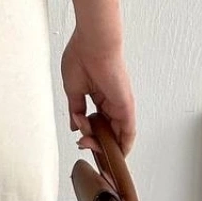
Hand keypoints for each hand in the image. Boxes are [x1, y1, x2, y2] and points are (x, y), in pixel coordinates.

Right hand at [61, 27, 135, 156]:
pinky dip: (123, 146)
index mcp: (99, 96)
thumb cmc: (81, 57)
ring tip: (89, 145)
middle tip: (82, 144)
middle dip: (94, 143)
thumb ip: (76, 109)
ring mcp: (120, 105)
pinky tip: (114, 155)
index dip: (88, 135)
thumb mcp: (73, 89)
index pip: (97, 123)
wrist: (92, 44)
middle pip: (107, 132)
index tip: (79, 140)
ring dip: (104, 146)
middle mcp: (111, 102)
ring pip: (117, 135)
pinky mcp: (126, 107)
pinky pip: (128, 132)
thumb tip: (75, 125)